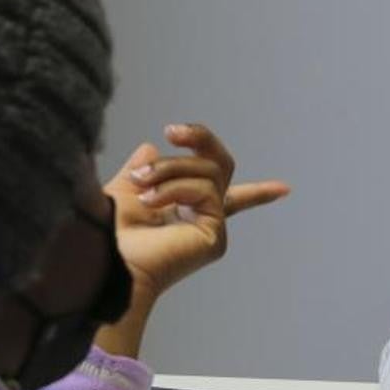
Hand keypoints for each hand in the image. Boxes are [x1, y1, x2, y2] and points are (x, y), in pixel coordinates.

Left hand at [104, 123, 289, 303]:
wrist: (104, 259)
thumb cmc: (106, 232)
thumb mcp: (125, 187)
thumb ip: (144, 167)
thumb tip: (151, 147)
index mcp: (184, 212)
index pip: (225, 197)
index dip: (258, 193)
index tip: (285, 189)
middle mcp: (203, 221)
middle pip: (219, 166)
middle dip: (198, 139)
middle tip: (170, 130)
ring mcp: (212, 229)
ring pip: (209, 172)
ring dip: (170, 169)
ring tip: (140, 183)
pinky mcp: (214, 236)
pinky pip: (206, 191)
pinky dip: (175, 188)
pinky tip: (151, 202)